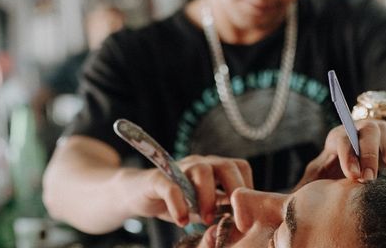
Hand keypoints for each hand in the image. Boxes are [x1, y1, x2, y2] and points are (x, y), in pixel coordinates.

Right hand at [122, 155, 252, 225]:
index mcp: (215, 168)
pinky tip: (181, 221)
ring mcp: (180, 168)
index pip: (240, 168)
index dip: (248, 189)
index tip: (247, 214)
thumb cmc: (177, 202)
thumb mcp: (202, 207)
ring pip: (202, 171)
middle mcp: (201, 163)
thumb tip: (243, 222)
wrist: (138, 195)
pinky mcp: (158, 178)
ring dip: (208, 197)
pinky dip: (179, 204)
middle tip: (235, 219)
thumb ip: (221, 210)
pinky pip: (172, 186)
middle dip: (235, 192)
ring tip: (206, 220)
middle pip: (226, 166)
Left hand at [297, 120, 385, 191]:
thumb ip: (315, 173)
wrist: (374, 126)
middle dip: (371, 160)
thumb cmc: (345, 151)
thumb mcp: (330, 156)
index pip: (344, 141)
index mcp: (346, 132)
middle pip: (371, 141)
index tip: (352, 176)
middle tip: (370, 181)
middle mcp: (370, 129)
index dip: (348, 157)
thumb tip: (291, 196)